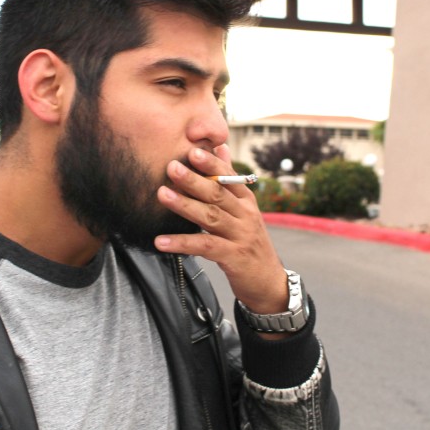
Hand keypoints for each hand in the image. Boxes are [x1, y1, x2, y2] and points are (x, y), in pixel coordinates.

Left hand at [154, 145, 288, 316]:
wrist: (268, 281)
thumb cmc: (249, 242)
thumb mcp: (244, 210)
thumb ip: (230, 180)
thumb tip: (221, 148)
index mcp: (246, 201)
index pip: (229, 177)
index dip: (211, 164)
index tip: (192, 150)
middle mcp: (246, 215)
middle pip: (218, 194)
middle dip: (193, 179)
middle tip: (171, 166)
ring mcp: (240, 236)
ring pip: (210, 217)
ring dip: (184, 205)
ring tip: (162, 194)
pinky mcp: (233, 257)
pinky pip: (204, 246)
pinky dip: (182, 242)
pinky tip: (161, 241)